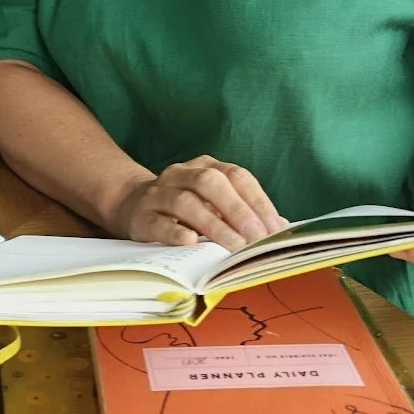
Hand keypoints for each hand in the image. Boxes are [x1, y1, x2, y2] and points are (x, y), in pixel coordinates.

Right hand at [112, 155, 287, 249]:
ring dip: (213, 225)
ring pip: (186, 202)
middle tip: (256, 238)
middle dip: (238, 211)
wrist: (132, 205)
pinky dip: (175, 232)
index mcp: (205, 166)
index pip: (237, 176)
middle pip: (211, 183)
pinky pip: (158, 221)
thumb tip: (281, 227)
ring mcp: (159, 193)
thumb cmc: (184, 209)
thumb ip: (243, 211)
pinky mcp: (141, 215)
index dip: (258, 201)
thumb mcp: (213, 203)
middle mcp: (182, 174)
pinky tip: (192, 242)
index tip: (276, 228)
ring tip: (234, 246)